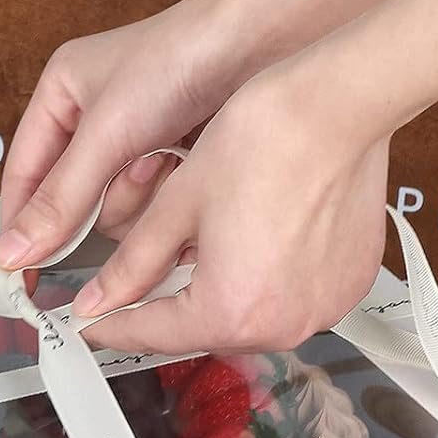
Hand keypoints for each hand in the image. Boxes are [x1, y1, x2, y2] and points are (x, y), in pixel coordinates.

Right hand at [0, 0, 256, 268]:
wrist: (260, 42)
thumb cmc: (178, 63)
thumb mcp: (105, 135)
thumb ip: (59, 201)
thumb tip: (10, 254)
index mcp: (61, 98)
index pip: (23, 178)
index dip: (21, 225)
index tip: (21, 275)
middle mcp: (93, 126)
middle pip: (73, 206)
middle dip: (103, 196)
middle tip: (132, 176)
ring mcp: (136, 149)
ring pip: (116, 216)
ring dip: (141, 195)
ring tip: (167, 154)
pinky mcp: (173, 167)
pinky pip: (152, 212)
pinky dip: (169, 194)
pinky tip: (187, 161)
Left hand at [70, 66, 390, 354]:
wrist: (339, 104)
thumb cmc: (264, 142)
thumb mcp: (175, 204)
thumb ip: (132, 265)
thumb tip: (100, 300)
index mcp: (230, 311)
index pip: (152, 334)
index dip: (112, 326)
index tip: (91, 323)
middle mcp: (280, 327)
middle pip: (202, 332)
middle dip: (168, 309)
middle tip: (140, 283)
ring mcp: (320, 311)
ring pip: (246, 319)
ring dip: (219, 297)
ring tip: (203, 255)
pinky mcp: (346, 289)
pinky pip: (290, 302)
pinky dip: (265, 284)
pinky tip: (255, 246)